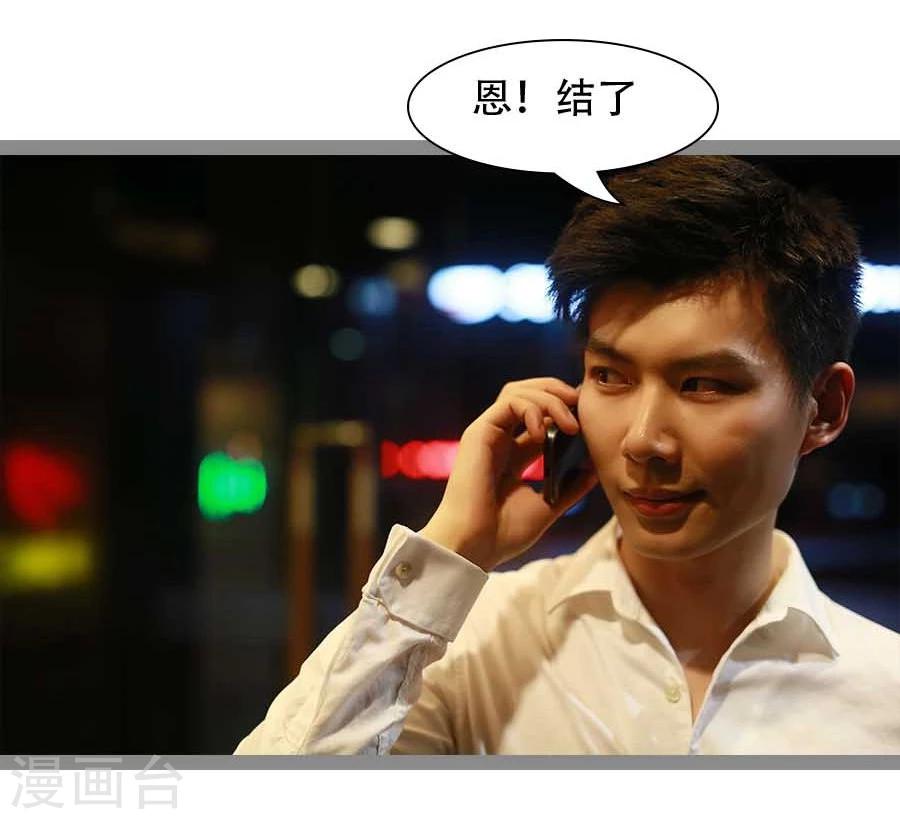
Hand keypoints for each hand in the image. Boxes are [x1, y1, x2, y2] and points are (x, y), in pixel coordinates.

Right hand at [417, 378, 598, 570]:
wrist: (473, 547)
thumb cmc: (502, 534)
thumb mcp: (547, 506)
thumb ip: (570, 486)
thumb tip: (595, 467)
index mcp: (513, 456)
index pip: (541, 418)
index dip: (566, 411)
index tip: (590, 421)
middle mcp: (500, 440)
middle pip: (529, 395)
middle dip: (558, 392)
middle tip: (582, 405)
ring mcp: (489, 434)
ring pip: (518, 391)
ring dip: (550, 397)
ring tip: (570, 421)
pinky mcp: (479, 432)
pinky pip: (509, 402)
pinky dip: (532, 408)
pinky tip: (544, 431)